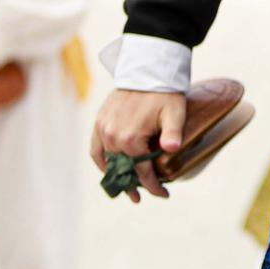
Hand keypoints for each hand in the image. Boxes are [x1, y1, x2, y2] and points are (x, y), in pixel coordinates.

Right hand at [91, 87, 187, 203]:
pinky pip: (95, 148)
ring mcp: (103, 129)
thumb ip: (173, 132)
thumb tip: (173, 149)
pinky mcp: (99, 121)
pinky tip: (108, 169)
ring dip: (115, 176)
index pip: (142, 171)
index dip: (153, 186)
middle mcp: (113, 136)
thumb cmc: (164, 93)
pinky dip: (100, 161)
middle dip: (133, 186)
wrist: (147, 69)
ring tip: (124, 188)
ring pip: (107, 162)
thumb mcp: (175, 112)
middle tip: (140, 198)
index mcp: (131, 138)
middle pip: (123, 170)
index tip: (164, 195)